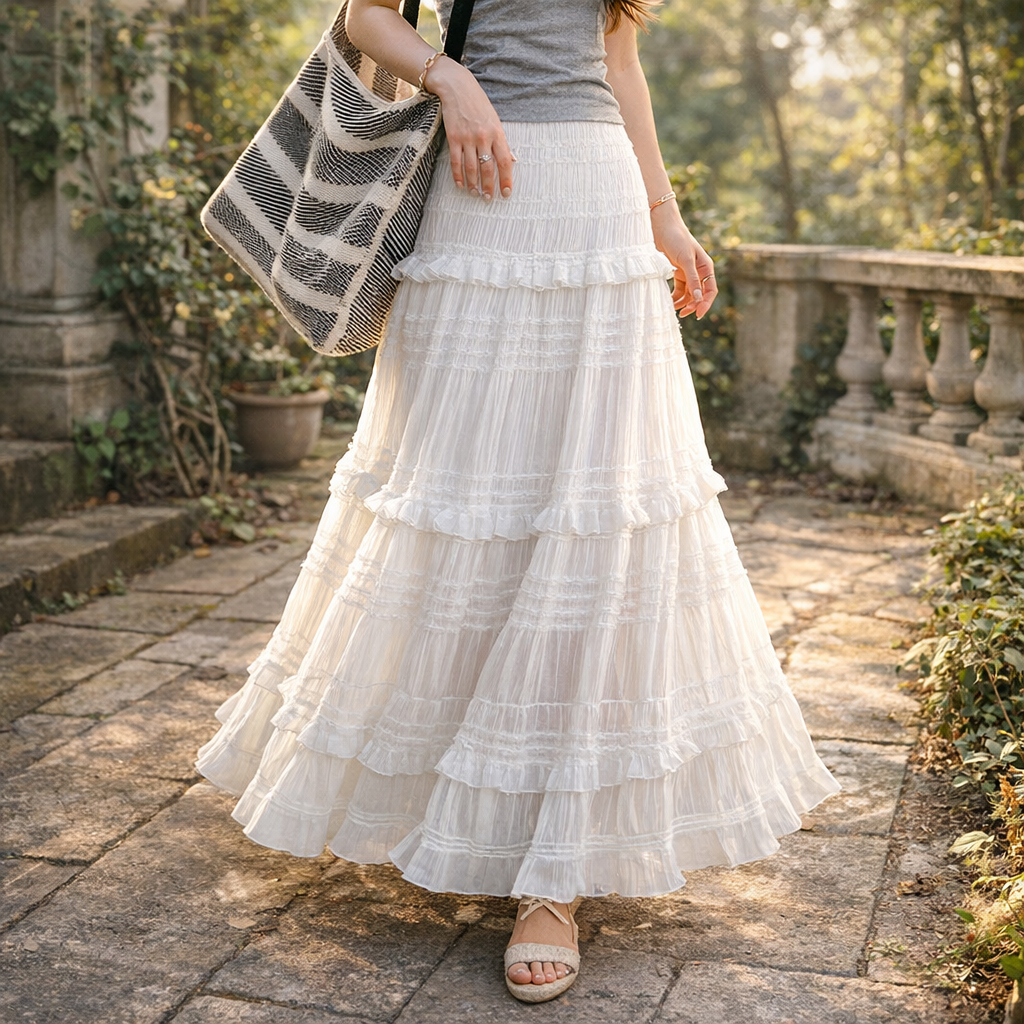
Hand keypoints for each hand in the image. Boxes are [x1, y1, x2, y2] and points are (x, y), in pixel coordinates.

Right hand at [422, 55, 514, 200]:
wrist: (457, 87)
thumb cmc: (478, 104)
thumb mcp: (495, 120)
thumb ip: (502, 141)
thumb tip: (512, 160)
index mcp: (497, 133)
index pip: (505, 161)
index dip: (506, 179)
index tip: (506, 193)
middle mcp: (483, 137)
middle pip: (488, 168)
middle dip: (489, 186)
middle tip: (488, 199)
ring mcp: (468, 138)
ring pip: (471, 168)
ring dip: (474, 184)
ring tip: (475, 194)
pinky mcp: (453, 137)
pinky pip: (456, 162)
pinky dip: (458, 175)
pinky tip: (460, 184)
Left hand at [650, 203, 716, 318]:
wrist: (661, 227)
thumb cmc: (677, 239)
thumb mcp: (686, 260)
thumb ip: (692, 279)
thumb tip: (698, 298)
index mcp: (705, 267)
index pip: (710, 290)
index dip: (706, 303)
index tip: (698, 314)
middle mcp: (698, 272)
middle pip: (699, 295)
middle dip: (692, 305)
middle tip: (682, 314)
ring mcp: (687, 273)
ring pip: (687, 295)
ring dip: (682, 304)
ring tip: (672, 309)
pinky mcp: (675, 274)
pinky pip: (677, 291)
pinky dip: (674, 298)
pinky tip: (668, 302)